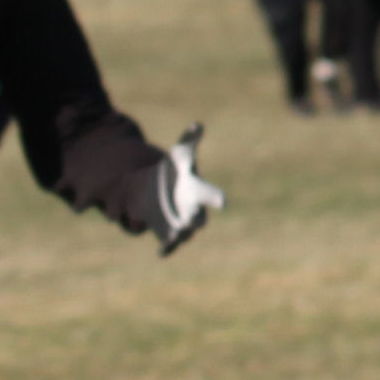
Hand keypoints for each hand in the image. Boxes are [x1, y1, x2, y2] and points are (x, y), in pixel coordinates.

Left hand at [152, 124, 225, 256]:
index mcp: (197, 191)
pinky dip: (167, 250)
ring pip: (185, 234)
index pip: (209, 194)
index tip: (221, 201)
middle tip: (192, 221)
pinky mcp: (168, 235)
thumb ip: (189, 140)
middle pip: (199, 219)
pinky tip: (161, 254)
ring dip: (180, 235)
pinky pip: (170, 246)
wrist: (158, 192)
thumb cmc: (173, 172)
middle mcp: (194, 210)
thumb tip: (197, 125)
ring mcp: (181, 225)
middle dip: (196, 219)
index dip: (214, 197)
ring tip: (173, 236)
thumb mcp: (179, 155)